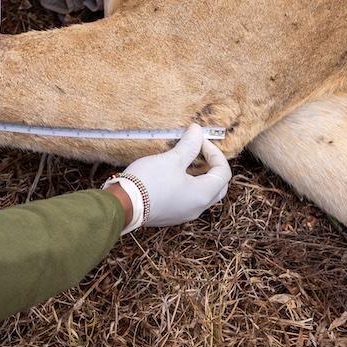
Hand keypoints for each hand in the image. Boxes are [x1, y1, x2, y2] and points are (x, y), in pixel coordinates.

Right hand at [103, 123, 231, 233]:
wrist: (123, 204)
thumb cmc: (148, 182)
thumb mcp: (171, 160)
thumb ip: (189, 145)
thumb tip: (197, 131)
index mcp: (202, 195)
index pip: (223, 172)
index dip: (215, 152)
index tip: (199, 141)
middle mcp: (197, 208)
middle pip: (217, 186)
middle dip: (212, 167)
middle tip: (199, 151)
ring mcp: (183, 214)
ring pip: (202, 194)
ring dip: (199, 177)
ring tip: (186, 162)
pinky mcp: (170, 215)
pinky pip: (187, 200)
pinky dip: (187, 186)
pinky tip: (173, 176)